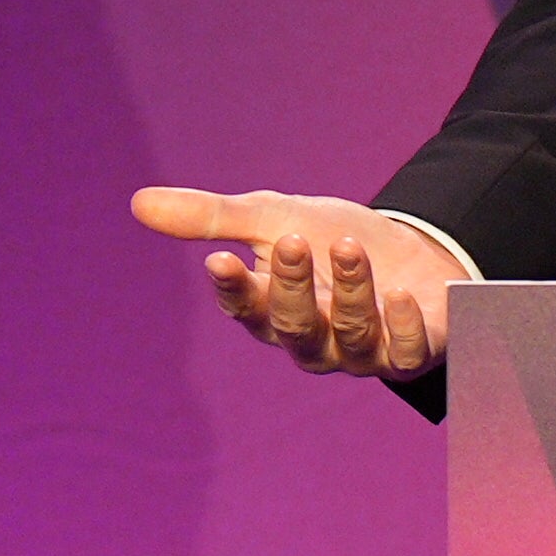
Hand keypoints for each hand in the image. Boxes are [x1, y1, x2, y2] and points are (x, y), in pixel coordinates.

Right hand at [132, 188, 462, 377]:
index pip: (246, 308)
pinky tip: (399, 294)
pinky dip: (404, 327)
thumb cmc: (333, 239)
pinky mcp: (415, 350)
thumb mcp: (277, 218)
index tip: (219, 261)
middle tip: (290, 240)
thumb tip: (139, 202)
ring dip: (349, 291)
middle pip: (294, 326)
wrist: (414, 249)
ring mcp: (365, 351)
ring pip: (351, 334)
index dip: (233, 289)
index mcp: (274, 313)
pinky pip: (408, 353)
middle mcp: (316, 342)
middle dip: (290, 286)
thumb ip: (215, 218)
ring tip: (348, 246)